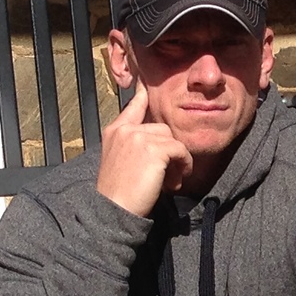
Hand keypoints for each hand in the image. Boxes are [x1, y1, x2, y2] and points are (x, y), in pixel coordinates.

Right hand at [96, 77, 192, 217]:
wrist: (113, 211)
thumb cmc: (119, 193)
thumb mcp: (121, 162)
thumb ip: (135, 145)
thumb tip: (163, 141)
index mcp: (115, 131)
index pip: (134, 105)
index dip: (144, 95)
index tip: (147, 84)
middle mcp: (125, 130)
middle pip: (162, 128)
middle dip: (169, 151)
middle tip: (167, 175)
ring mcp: (139, 137)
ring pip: (172, 140)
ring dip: (176, 162)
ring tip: (169, 182)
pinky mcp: (154, 149)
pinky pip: (180, 150)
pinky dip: (182, 166)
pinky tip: (173, 183)